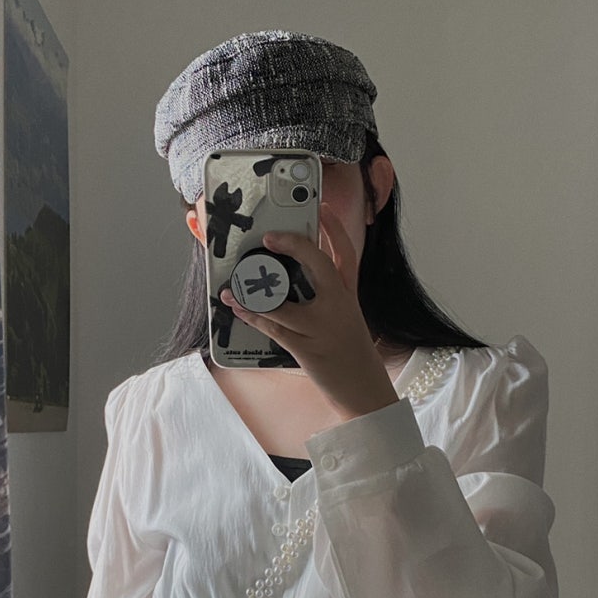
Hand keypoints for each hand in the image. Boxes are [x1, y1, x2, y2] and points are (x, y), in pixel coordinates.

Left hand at [220, 203, 398, 420]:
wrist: (364, 389)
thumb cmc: (349, 351)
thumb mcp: (346, 316)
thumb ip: (326, 295)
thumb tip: (286, 278)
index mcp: (349, 295)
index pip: (348, 254)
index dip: (335, 229)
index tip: (322, 208)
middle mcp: (340, 306)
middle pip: (321, 265)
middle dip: (295, 247)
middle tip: (270, 237)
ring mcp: (323, 328)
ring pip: (285, 303)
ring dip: (255, 294)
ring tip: (233, 285)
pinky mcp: (308, 349)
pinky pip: (273, 329)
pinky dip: (252, 317)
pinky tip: (237, 309)